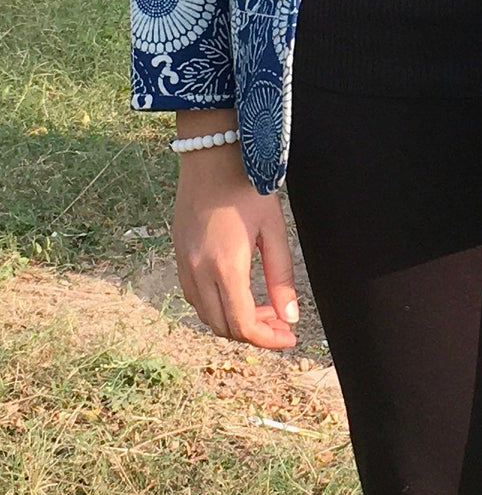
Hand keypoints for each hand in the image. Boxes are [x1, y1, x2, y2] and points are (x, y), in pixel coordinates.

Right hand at [172, 112, 298, 348]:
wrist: (211, 155)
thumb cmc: (247, 187)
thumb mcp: (273, 229)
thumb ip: (281, 276)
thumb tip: (290, 317)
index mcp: (226, 266)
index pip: (243, 325)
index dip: (268, 340)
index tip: (289, 338)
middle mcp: (198, 271)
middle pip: (223, 326)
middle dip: (255, 332)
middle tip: (281, 321)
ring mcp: (183, 264)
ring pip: (206, 315)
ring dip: (234, 320)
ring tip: (263, 306)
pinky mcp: (178, 255)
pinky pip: (194, 297)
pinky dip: (216, 306)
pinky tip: (239, 291)